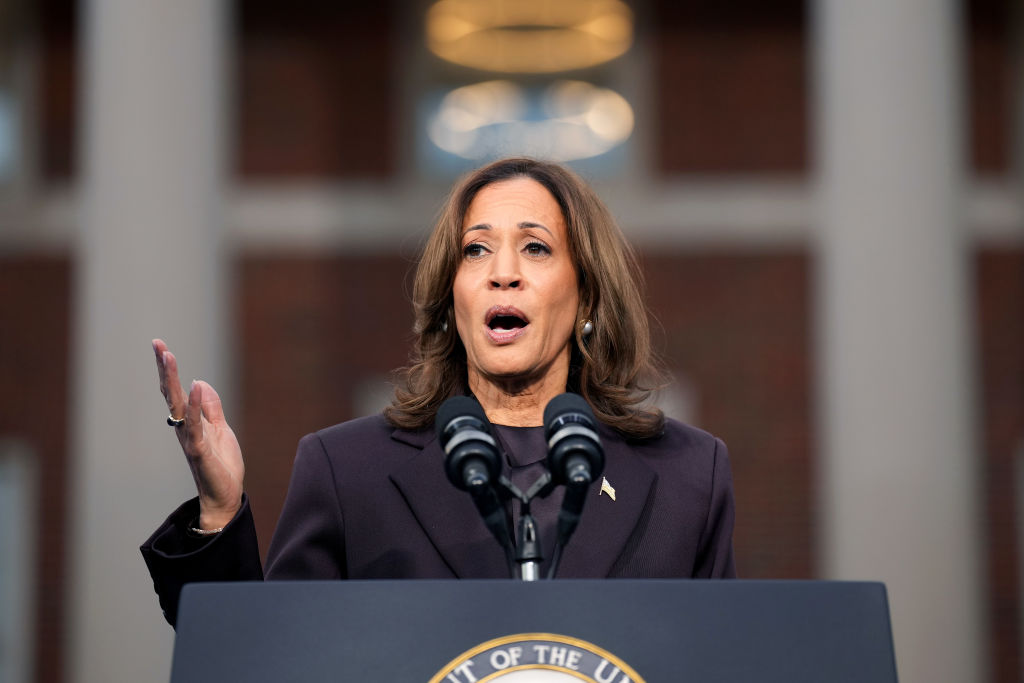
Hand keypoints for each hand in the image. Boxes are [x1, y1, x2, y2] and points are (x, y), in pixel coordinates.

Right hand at [153, 338, 243, 529]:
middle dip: (165, 368)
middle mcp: (183, 427)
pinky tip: (196, 385)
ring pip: (178, 404)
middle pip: (171, 393)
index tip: (160, 346)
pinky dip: (196, 405)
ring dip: (173, 380)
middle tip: (157, 344)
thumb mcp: (220, 430)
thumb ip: (211, 409)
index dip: (168, 370)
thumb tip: (201, 383)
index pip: (176, 391)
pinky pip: (195, 424)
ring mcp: (189, 437)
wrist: (225, 496)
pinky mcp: (199, 449)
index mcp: (189, 421)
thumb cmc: (221, 465)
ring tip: (168, 356)